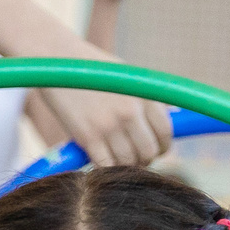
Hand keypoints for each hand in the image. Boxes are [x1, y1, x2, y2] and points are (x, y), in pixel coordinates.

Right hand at [38, 78, 173, 168]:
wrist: (55, 61)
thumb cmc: (93, 68)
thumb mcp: (126, 76)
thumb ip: (148, 98)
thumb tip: (173, 117)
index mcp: (143, 94)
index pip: (165, 132)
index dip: (163, 146)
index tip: (156, 149)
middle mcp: (130, 111)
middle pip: (149, 151)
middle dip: (145, 158)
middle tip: (135, 156)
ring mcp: (109, 125)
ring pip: (128, 162)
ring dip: (125, 165)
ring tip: (118, 157)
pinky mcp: (88, 137)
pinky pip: (105, 165)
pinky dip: (106, 167)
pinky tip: (101, 158)